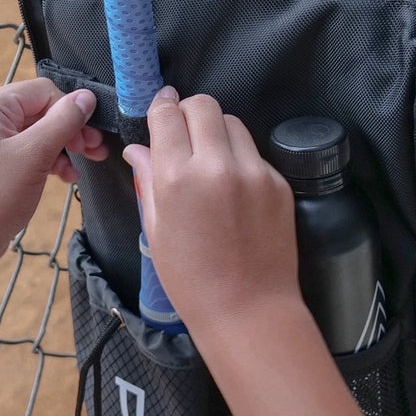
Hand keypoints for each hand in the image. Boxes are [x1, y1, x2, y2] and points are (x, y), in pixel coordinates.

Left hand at [0, 78, 107, 266]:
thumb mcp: (35, 154)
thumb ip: (64, 121)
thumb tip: (87, 96)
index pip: (44, 92)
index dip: (71, 111)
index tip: (90, 138)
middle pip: (42, 111)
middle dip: (72, 130)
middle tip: (96, 150)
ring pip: (37, 133)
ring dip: (64, 147)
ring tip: (86, 164)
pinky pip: (27, 151)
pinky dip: (48, 161)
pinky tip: (66, 177)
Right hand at [123, 89, 300, 336]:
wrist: (249, 310)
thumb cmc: (192, 280)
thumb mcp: (156, 230)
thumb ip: (148, 180)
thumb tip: (138, 149)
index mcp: (179, 178)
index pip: (168, 115)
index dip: (161, 106)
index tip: (160, 107)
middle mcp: (218, 166)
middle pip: (205, 105)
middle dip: (189, 111)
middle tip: (182, 131)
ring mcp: (254, 172)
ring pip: (233, 123)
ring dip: (216, 131)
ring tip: (208, 159)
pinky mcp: (278, 183)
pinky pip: (254, 153)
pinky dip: (239, 158)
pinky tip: (232, 187)